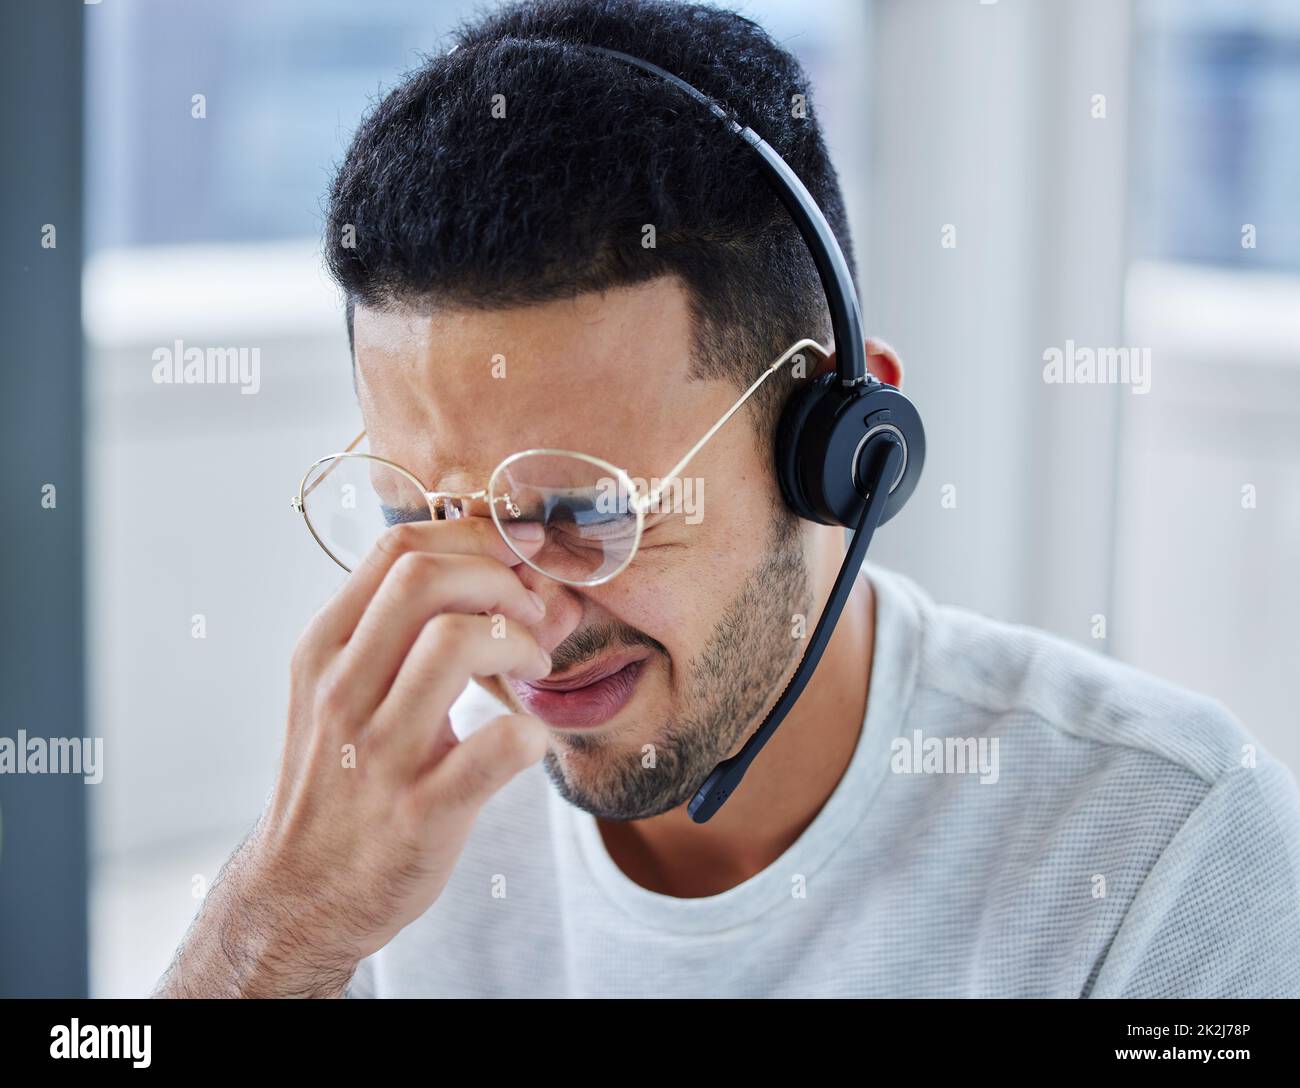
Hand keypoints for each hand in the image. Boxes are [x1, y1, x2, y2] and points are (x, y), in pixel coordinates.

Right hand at [155, 518, 550, 997]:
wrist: (303, 894)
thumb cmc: (339, 777)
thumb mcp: (343, 689)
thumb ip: (404, 631)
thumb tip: (506, 576)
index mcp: (324, 650)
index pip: (396, 547)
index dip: (471, 537)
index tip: (512, 558)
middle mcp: (341, 691)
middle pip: (424, 578)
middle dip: (496, 577)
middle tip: (528, 610)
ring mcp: (377, 752)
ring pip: (454, 643)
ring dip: (517, 641)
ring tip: (533, 665)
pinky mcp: (420, 812)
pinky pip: (494, 748)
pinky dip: (527, 733)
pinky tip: (526, 738)